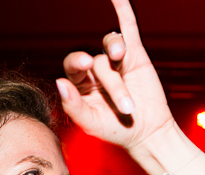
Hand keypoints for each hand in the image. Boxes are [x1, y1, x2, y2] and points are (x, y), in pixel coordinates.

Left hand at [57, 0, 174, 153]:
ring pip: (112, 47)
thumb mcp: (91, 123)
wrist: (146, 133)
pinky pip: (128, 28)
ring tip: (127, 66)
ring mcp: (115, 60)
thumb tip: (58, 80)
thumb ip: (73, 105)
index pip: (72, 66)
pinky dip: (123, 10)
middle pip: (96, 61)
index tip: (85, 64)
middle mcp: (95, 69)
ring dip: (118, 54)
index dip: (76, 61)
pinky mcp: (135, 55)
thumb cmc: (114, 130)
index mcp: (79, 83)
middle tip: (123, 104)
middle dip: (112, 83)